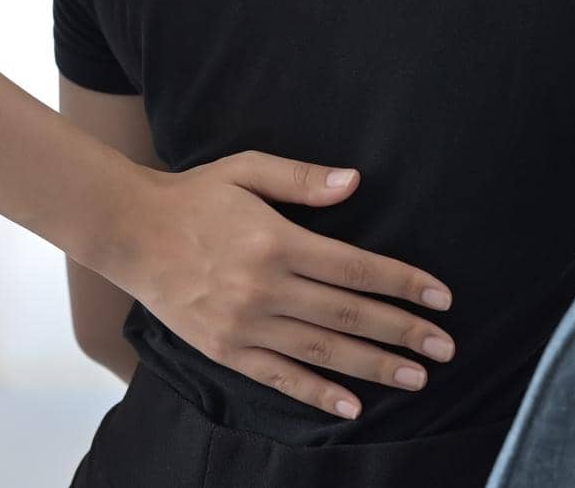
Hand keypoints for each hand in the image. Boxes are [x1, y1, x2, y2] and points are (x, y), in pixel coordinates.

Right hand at [102, 151, 455, 419]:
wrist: (129, 231)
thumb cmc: (194, 195)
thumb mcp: (246, 169)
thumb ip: (302, 179)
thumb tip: (355, 181)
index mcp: (276, 241)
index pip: (357, 268)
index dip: (404, 283)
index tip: (441, 298)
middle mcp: (264, 287)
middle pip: (349, 314)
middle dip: (403, 332)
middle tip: (445, 347)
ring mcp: (244, 324)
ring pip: (322, 349)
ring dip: (373, 366)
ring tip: (416, 378)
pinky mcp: (224, 349)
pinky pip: (279, 377)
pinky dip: (317, 394)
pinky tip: (351, 405)